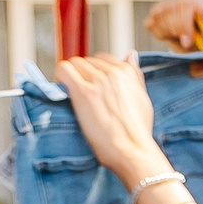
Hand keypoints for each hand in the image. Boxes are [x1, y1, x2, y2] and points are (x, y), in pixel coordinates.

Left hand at [56, 54, 167, 191]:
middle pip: (86, 62)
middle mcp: (112, 72)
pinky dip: (60, 76)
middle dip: (81, 75)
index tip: (90, 85)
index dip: (93, 72)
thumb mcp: (142, 98)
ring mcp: (97, 81)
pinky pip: (64, 70)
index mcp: (127, 72)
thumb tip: (131, 54)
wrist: (132, 149)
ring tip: (70, 94)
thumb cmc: (137, 131)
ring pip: (74, 64)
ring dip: (70, 77)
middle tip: (79, 93)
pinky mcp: (82, 92)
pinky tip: (62, 89)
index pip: (102, 60)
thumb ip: (135, 75)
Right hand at [143, 0, 202, 53]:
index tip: (187, 42)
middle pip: (172, 8)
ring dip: (169, 33)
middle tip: (187, 45)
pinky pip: (150, 23)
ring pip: (159, 14)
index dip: (185, 23)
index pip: (189, 2)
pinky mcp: (158, 11)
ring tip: (183, 40)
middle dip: (177, 30)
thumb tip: (202, 9)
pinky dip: (160, 34)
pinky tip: (173, 37)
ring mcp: (171, 0)